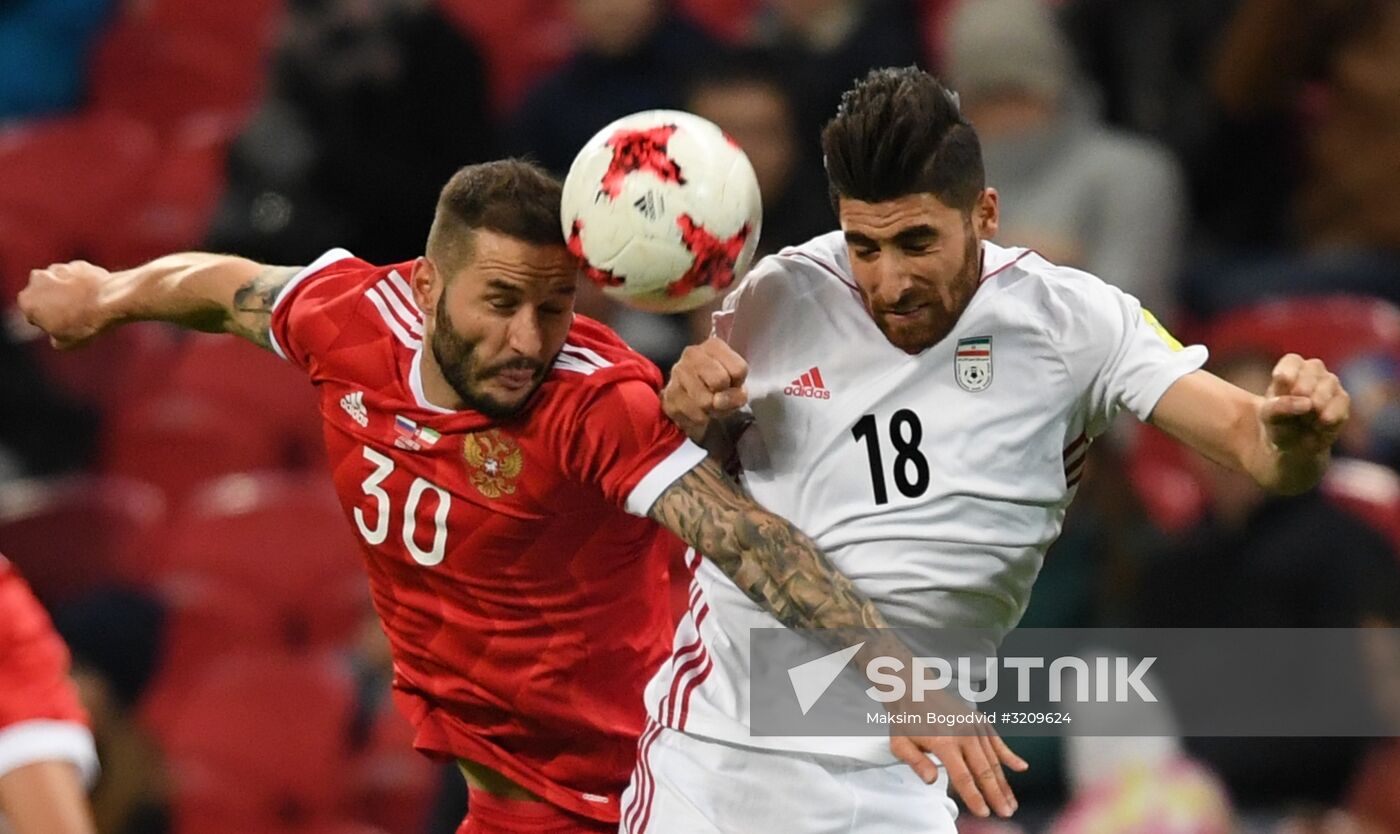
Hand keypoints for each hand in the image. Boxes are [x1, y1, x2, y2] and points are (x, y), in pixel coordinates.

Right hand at [17, 261, 113, 349]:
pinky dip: (83, 284)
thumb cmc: (83, 323)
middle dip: (55, 302)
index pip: (34, 315)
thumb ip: (53, 337)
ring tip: (86, 306)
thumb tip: (57, 335)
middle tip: (74, 315)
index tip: (64, 326)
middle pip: (44, 295)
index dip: (49, 322)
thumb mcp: (64, 343)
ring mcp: (57, 268)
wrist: (110, 302)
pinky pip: (77, 277)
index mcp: (26, 301)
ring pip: (60, 283)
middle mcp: (36, 280)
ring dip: (69, 292)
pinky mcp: (78, 264)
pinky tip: (95, 295)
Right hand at [662, 336, 747, 436]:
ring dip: (712, 410)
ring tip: (707, 405)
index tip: (731, 383)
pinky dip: (700, 419)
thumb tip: (718, 402)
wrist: (688, 400)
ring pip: (706, 401)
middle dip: (724, 396)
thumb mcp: (735, 386)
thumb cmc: (717, 389)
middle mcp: (692, 354)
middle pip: (720, 381)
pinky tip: (697, 411)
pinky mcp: (668, 396)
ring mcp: (677, 373)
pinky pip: (695, 415)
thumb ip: (738, 393)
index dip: (738, 383)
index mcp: (713, 346)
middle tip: (719, 397)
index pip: (739, 369)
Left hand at [890, 707, 1026, 818]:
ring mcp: (974, 727)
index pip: (963, 776)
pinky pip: (997, 741)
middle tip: (1005, 813)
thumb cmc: (907, 719)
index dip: (974, 797)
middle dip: (996, 795)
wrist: (915, 689)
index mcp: (943, 742)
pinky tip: (1022, 767)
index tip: (983, 812)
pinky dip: (1010, 756)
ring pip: (993, 760)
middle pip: (984, 771)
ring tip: (1011, 803)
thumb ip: (917, 763)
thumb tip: (932, 780)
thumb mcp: (900, 744)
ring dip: (1003, 783)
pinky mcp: (980, 721)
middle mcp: (963, 734)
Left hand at [1261, 353, 1348, 456]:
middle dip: (1303, 388)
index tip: (1283, 383)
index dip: (1289, 372)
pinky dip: (1330, 414)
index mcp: (1289, 369)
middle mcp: (1312, 372)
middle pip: (1313, 367)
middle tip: (1297, 407)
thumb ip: (1279, 407)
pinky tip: (1320, 425)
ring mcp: (1330, 384)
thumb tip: (1306, 403)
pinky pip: (1341, 401)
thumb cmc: (1278, 425)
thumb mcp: (1269, 417)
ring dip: (1317, 402)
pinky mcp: (1343, 400)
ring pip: (1329, 382)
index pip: (1292, 361)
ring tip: (1307, 420)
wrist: (1296, 447)